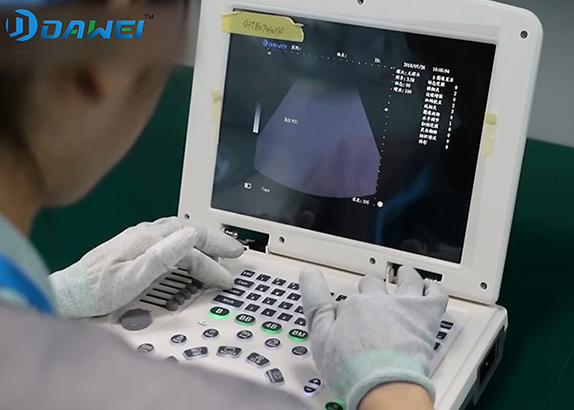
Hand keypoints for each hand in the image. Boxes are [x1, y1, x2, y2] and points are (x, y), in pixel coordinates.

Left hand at [49, 217, 242, 317]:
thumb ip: (165, 254)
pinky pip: (170, 236)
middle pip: (189, 231)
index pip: (192, 247)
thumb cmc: (100, 290)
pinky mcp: (134, 244)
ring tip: (218, 247)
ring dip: (202, 238)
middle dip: (216, 240)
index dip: (213, 262)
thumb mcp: (134, 277)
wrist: (71, 292)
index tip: (228, 277)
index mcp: (150, 239)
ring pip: (180, 231)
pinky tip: (187, 246)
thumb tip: (192, 234)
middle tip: (236, 251)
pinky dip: (187, 240)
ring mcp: (140, 236)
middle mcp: (147, 233)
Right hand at [299, 266, 447, 409]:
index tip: (345, 315)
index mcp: (353, 306)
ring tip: (404, 275)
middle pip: (375, 285)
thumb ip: (315, 303)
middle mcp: (378, 300)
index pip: (349, 300)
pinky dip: (433, 287)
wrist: (384, 383)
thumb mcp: (320, 336)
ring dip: (405, 276)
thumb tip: (308, 275)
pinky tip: (430, 287)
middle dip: (372, 287)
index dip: (347, 308)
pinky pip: (435, 292)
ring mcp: (404, 305)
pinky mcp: (426, 314)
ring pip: (406, 280)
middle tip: (373, 291)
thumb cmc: (352, 368)